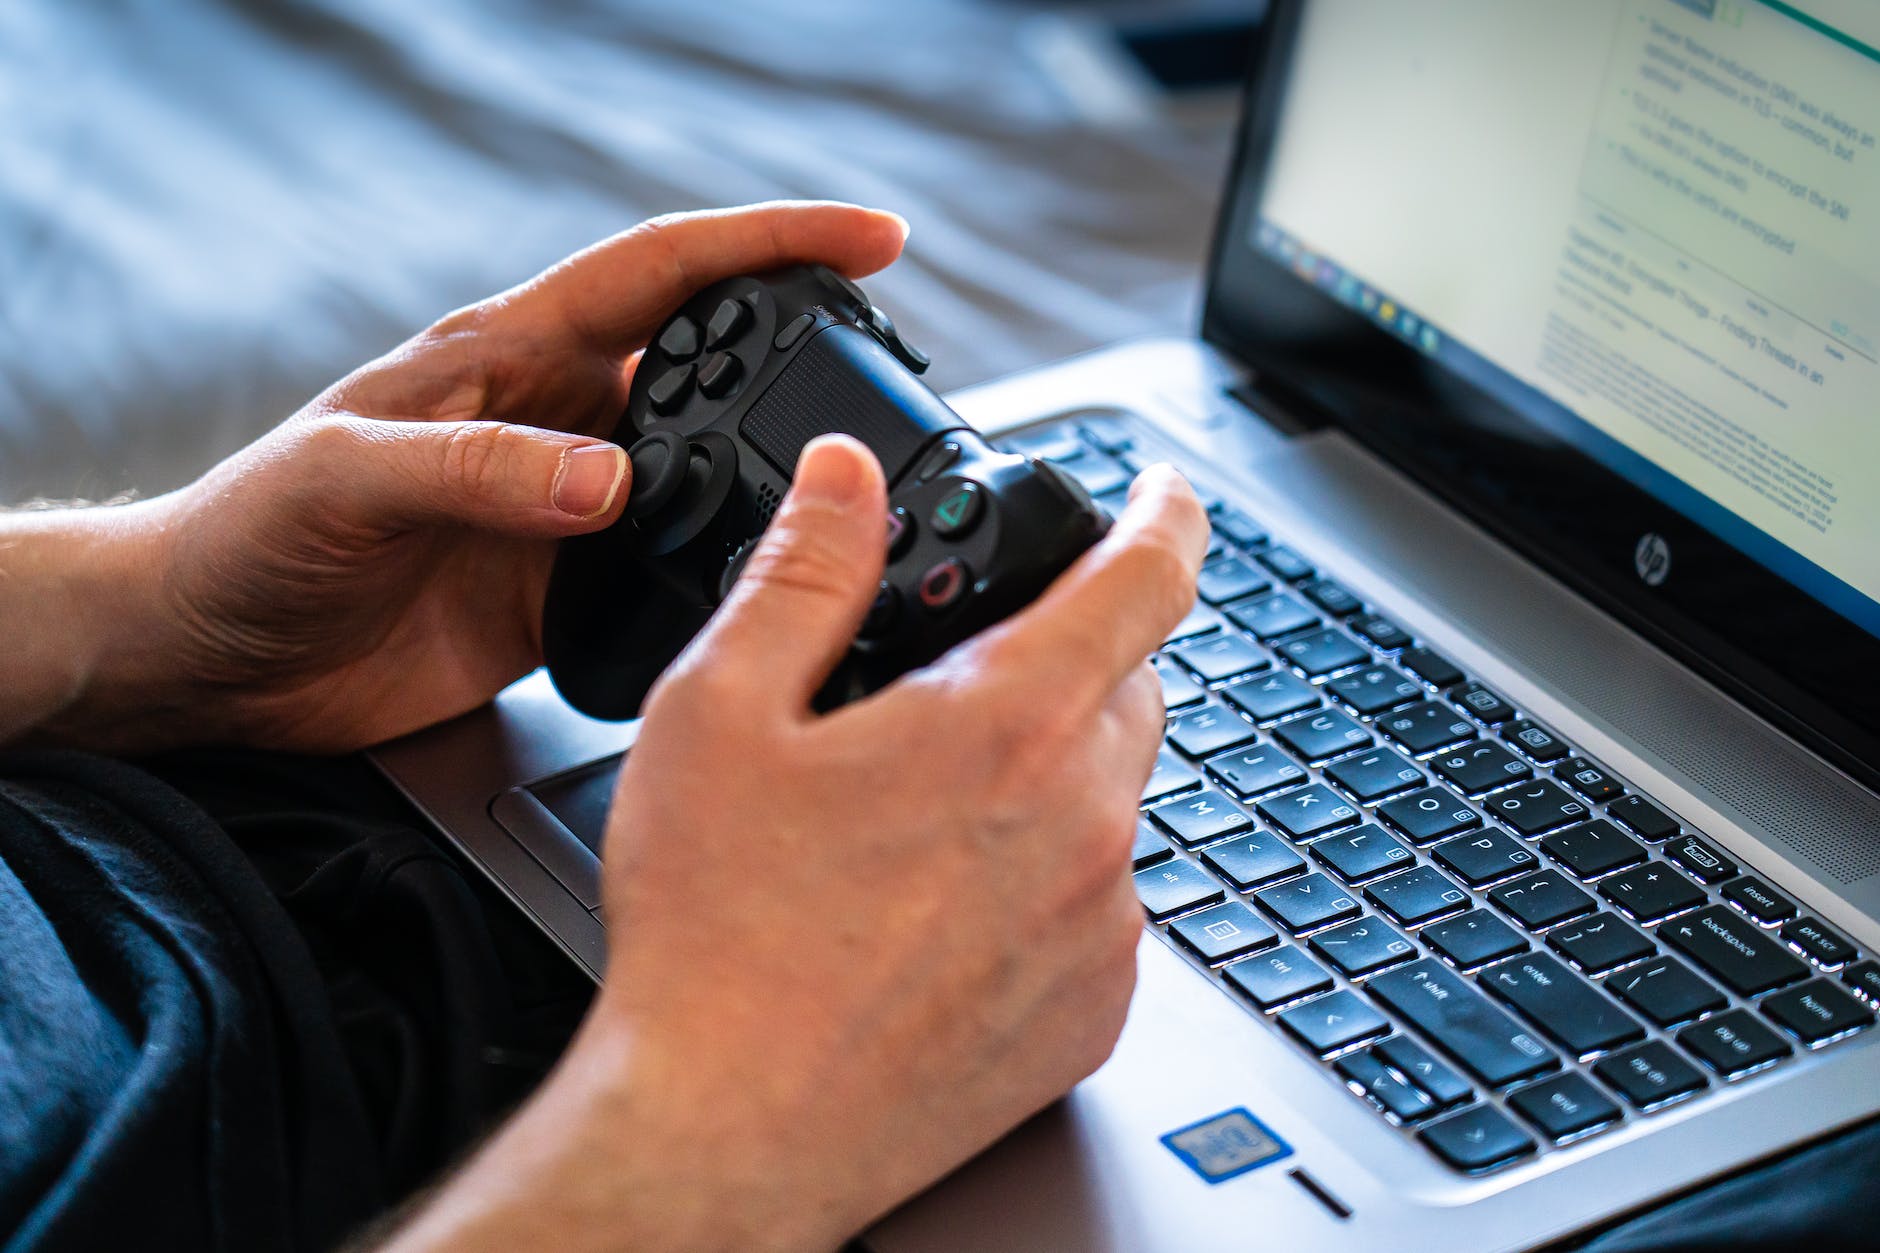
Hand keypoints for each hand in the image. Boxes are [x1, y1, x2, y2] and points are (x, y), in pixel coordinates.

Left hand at [33, 202, 907, 751]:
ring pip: (705, 476)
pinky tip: (765, 591)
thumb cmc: (246, 535)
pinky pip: (669, 574)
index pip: (663, 275)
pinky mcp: (561, 592)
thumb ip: (481, 470)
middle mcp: (553, 422)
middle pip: (708, 368)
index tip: (866, 241)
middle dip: (805, 354)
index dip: (767, 245)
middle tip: (892, 372)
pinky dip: (725, 577)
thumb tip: (609, 479)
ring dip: (776, 476)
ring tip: (853, 491)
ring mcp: (564, 510)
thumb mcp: (352, 479)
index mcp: (509, 356)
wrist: (210, 656)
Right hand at [379, 436, 1208, 1252]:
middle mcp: (1085, 823)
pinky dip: (1052, 878)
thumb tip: (842, 480)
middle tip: (964, 684)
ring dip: (1051, 775)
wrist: (728, 1134)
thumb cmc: (716, 939)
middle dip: (1072, 656)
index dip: (1165, 513)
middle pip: (1131, 687)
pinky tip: (941, 909)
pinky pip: (1103, 904)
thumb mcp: (720, 713)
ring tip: (922, 819)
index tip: (1166, 494)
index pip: (1146, 577)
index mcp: (1008, 726)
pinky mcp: (1095, 1011)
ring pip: (1116, 799)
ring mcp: (1102, 927)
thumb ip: (803, 573)